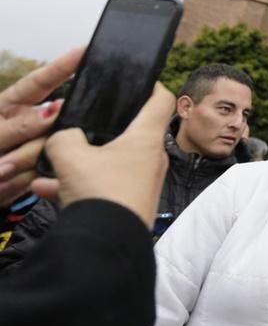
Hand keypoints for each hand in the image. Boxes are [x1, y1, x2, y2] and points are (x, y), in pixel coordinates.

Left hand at [0, 46, 83, 205]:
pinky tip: (9, 180)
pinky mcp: (46, 167)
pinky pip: (49, 171)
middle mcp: (32, 122)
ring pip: (50, 151)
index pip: (41, 82)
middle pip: (51, 126)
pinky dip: (25, 179)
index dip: (64, 65)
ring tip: (0, 173)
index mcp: (12, 105)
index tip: (85, 49)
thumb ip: (19, 126)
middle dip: (26, 147)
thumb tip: (54, 110)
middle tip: (3, 164)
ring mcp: (40, 145)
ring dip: (21, 166)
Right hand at [32, 83, 173, 226]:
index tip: (137, 81)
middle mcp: (152, 158)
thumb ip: (65, 137)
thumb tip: (66, 136)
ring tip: (53, 166)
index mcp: (147, 138)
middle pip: (132, 132)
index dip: (151, 86)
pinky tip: (48, 191)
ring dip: (83, 162)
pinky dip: (81, 186)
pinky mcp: (132, 203)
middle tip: (82, 125)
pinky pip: (105, 186)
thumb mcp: (71, 156)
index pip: (161, 100)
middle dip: (103, 129)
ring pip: (111, 162)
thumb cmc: (102, 194)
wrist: (107, 245)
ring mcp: (144, 182)